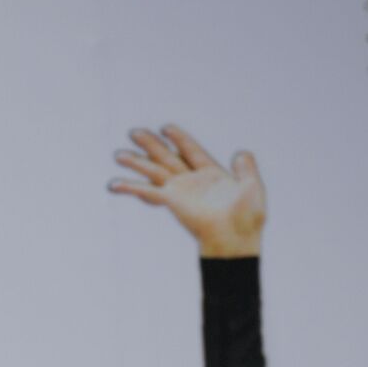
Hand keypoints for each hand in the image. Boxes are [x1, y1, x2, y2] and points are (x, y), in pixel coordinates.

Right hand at [109, 124, 265, 257]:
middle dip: (151, 144)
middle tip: (133, 132)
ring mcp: (180, 191)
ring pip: (154, 171)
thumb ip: (247, 168)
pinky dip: (131, 187)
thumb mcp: (253, 187)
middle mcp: (191, 181)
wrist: (236, 239)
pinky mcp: (172, 201)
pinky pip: (149, 191)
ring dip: (136, 162)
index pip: (192, 151)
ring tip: (118, 154)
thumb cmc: (247, 218)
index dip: (179, 138)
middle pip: (167, 157)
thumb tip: (241, 153)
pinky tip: (114, 184)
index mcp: (211, 175)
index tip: (166, 128)